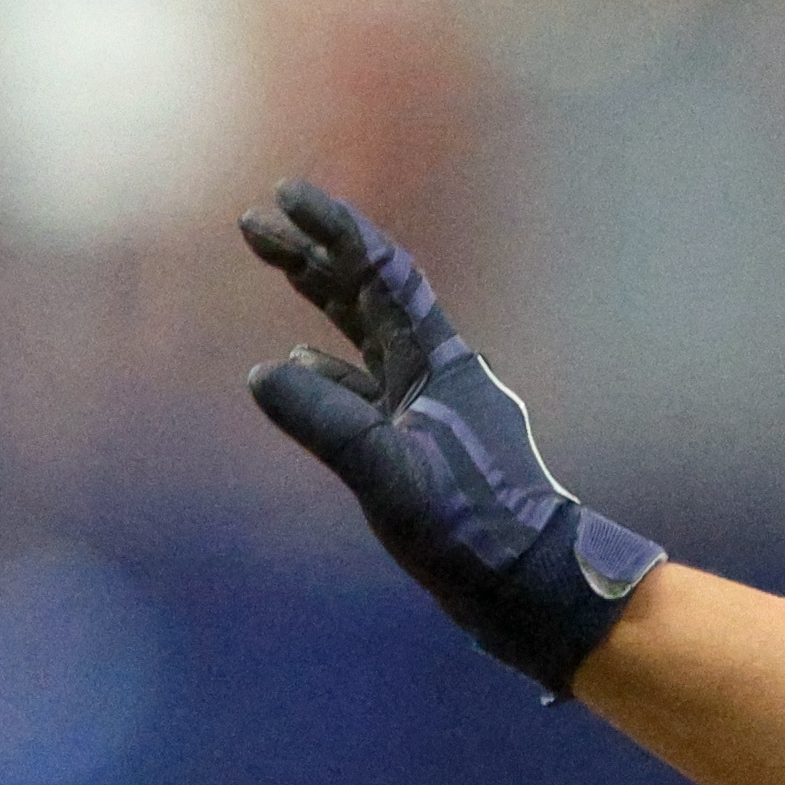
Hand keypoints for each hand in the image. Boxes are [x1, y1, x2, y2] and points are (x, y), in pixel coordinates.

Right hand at [239, 179, 662, 696]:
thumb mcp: (392, 476)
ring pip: (360, 339)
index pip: (383, 277)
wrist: (531, 589)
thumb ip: (330, 424)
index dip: (334, 231)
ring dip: (314, 302)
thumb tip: (264, 373)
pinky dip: (325, 372)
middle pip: (366, 297)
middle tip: (253, 223)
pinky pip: (361, 394)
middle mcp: (435, 377)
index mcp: (440, 367)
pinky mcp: (418, 450)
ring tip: (273, 263)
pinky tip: (292, 363)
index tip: (284, 194)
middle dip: (311, 256)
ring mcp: (427, 412)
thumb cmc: (476, 533)